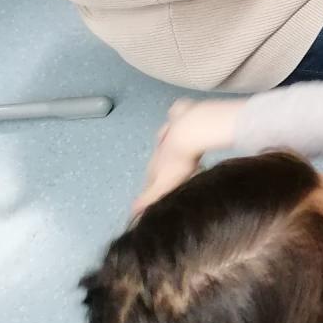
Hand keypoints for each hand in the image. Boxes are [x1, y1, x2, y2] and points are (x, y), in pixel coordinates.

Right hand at [133, 98, 243, 215]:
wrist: (191, 131)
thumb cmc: (179, 161)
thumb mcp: (163, 184)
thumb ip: (148, 197)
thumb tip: (131, 211)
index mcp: (157, 161)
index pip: (151, 175)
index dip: (154, 182)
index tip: (158, 188)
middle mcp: (160, 144)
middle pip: (159, 155)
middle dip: (162, 162)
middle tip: (173, 169)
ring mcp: (171, 126)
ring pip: (165, 134)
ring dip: (168, 140)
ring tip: (179, 149)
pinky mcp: (184, 112)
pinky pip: (177, 111)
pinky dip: (175, 113)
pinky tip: (177, 112)